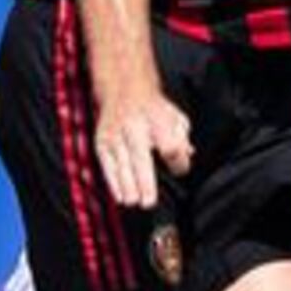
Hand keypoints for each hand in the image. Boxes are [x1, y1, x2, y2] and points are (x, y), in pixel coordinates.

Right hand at [92, 85, 193, 211]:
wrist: (123, 89)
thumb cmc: (153, 108)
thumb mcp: (174, 116)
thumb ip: (182, 137)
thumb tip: (187, 156)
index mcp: (156, 118)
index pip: (169, 144)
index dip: (177, 160)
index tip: (180, 168)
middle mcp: (134, 125)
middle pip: (139, 156)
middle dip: (144, 180)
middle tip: (149, 201)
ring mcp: (115, 133)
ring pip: (121, 163)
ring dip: (127, 185)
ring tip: (134, 202)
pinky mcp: (102, 141)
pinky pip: (107, 164)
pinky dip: (113, 182)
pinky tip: (121, 196)